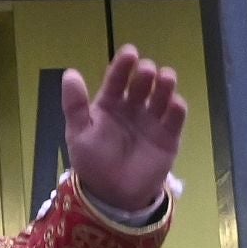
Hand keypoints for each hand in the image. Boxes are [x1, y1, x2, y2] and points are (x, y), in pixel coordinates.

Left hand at [63, 46, 186, 213]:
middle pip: (142, 84)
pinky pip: (174, 120)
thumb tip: (70, 72)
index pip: (117, 80)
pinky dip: (176, 109)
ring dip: (165, 85)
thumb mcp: (78, 133)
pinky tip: (174, 103)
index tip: (130, 52)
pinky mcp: (168, 137)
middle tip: (146, 70)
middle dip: (146, 74)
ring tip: (165, 77)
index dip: (123, 65)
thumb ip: (75, 105)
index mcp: (110, 104)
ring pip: (161, 96)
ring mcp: (152, 121)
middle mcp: (133, 107)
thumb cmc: (93, 161)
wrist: (112, 194)